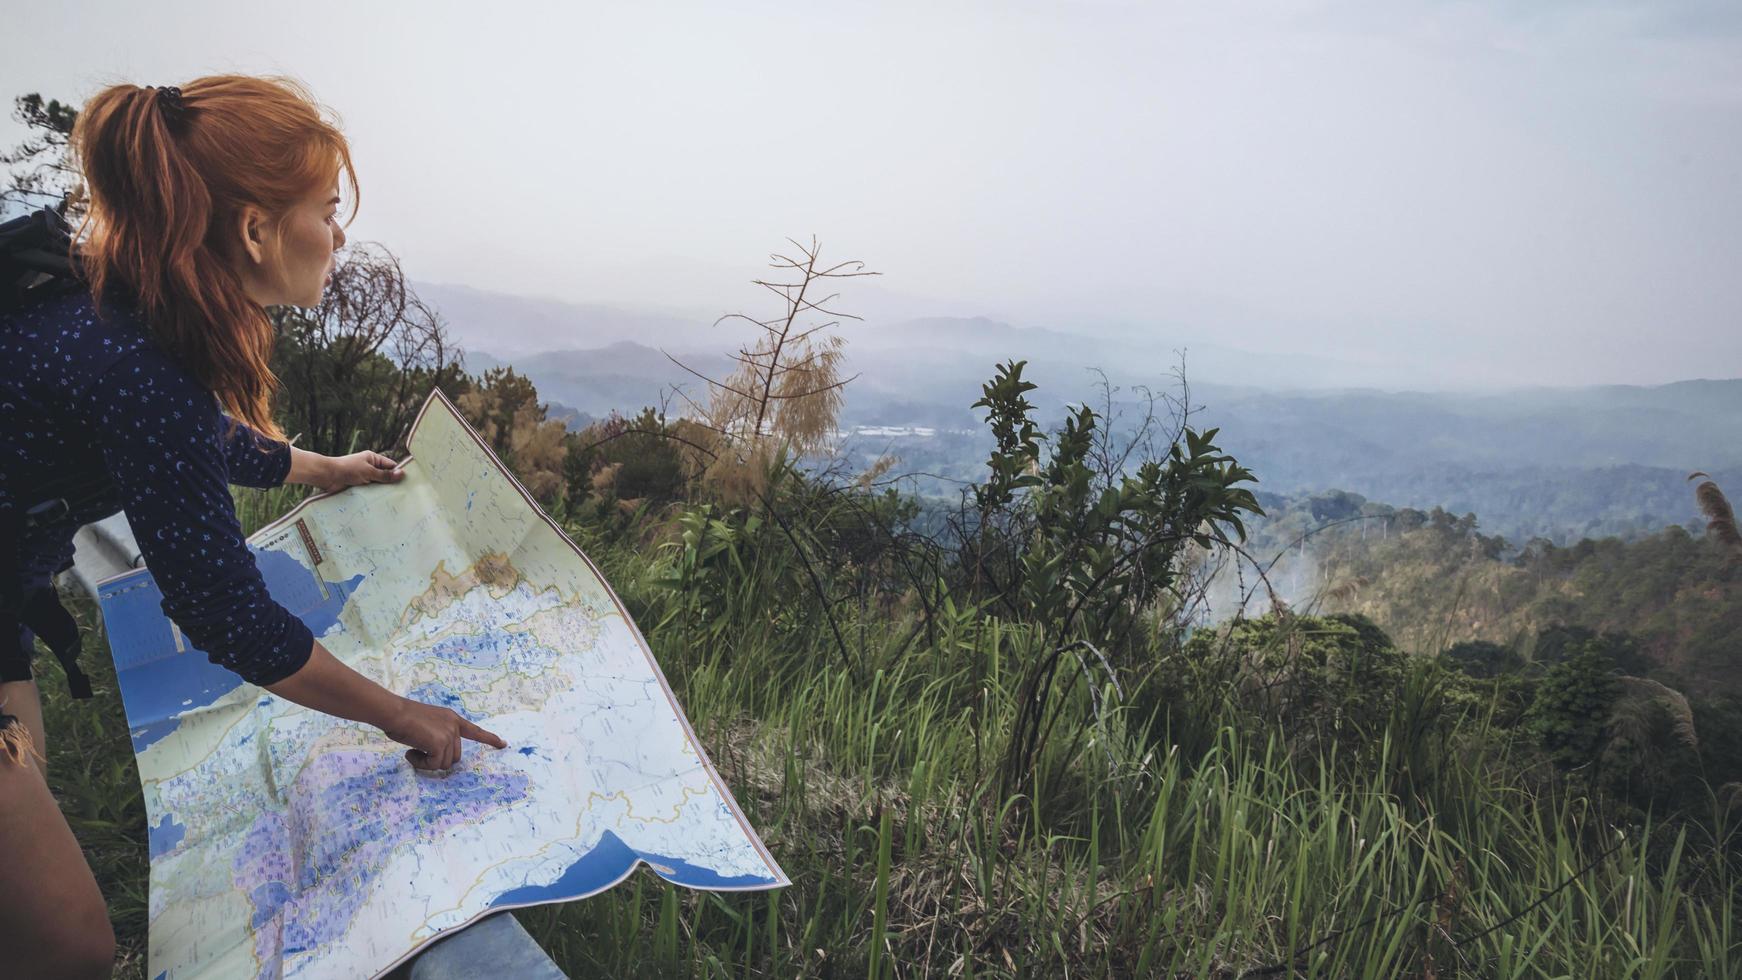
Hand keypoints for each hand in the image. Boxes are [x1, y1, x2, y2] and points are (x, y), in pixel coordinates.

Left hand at [313, 450, 402, 494]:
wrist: (327, 477)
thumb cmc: (347, 469)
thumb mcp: (369, 471)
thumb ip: (385, 475)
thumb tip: (402, 474)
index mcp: (372, 459)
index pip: (390, 465)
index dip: (398, 473)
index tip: (408, 483)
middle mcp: (369, 468)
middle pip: (384, 476)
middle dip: (391, 484)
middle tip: (403, 495)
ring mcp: (363, 478)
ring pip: (377, 485)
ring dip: (381, 492)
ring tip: (393, 501)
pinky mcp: (358, 487)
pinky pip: (369, 492)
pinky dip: (373, 496)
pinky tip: (381, 504)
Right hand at [382, 697, 506, 771]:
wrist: (394, 712)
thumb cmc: (402, 718)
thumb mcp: (426, 724)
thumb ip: (436, 735)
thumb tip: (437, 754)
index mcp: (451, 719)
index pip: (475, 731)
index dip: (489, 739)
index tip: (503, 744)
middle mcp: (454, 726)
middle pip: (453, 757)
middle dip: (436, 759)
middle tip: (417, 752)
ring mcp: (449, 734)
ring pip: (443, 763)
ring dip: (426, 762)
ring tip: (412, 750)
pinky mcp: (440, 743)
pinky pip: (433, 764)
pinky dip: (421, 764)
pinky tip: (410, 753)